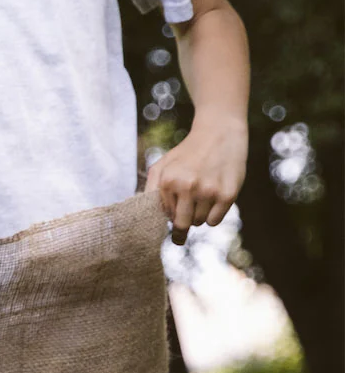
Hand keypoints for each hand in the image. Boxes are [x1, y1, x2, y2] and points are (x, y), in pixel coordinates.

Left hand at [149, 120, 246, 241]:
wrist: (219, 133)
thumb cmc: (187, 153)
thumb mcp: (162, 166)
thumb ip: (151, 189)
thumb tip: (144, 216)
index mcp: (168, 181)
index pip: (165, 215)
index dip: (169, 217)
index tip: (171, 221)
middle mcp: (188, 187)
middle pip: (182, 225)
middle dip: (180, 231)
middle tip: (179, 239)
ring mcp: (209, 191)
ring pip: (199, 223)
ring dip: (198, 217)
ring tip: (201, 199)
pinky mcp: (228, 194)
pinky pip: (215, 221)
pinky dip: (213, 217)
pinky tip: (214, 201)